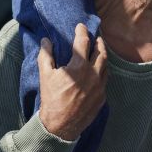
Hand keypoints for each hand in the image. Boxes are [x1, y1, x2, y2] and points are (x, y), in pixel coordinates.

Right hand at [38, 24, 108, 140]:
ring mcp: (100, 86)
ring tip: (99, 50)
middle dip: (98, 42)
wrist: (60, 125)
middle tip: (95, 37)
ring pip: (106, 64)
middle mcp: (93, 74)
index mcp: (79, 66)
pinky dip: (103, 71)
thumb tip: (46, 40)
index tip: (80, 26)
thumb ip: (46, 55)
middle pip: (100, 51)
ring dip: (102, 55)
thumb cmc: (51, 99)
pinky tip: (99, 70)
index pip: (83, 42)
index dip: (81, 31)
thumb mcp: (45, 75)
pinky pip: (106, 79)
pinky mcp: (102, 96)